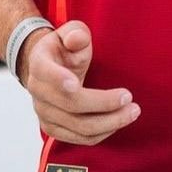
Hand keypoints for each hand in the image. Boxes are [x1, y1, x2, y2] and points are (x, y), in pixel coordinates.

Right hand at [17, 19, 139, 145]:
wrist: (50, 68)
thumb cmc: (65, 49)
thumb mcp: (71, 33)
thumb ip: (76, 34)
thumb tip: (76, 39)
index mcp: (40, 64)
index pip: (46, 74)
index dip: (59, 79)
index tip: (77, 83)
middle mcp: (38, 91)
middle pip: (70, 105)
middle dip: (103, 104)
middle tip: (129, 98)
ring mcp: (44, 113)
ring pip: (79, 127)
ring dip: (109, 123)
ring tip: (132, 111)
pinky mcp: (54, 128)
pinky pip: (80, 138)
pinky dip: (103, 132)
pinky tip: (119, 121)